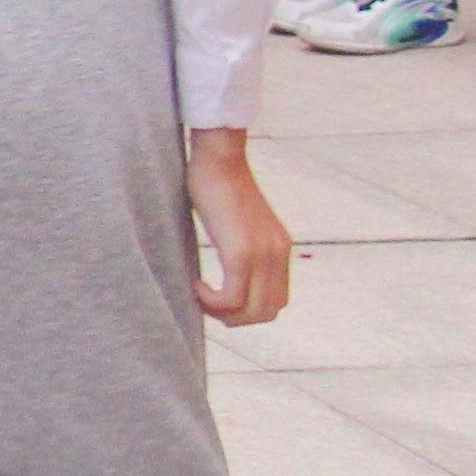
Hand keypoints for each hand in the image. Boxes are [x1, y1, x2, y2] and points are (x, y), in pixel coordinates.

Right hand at [186, 128, 293, 326]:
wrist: (219, 156)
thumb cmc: (218, 182)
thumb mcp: (239, 222)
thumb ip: (243, 245)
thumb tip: (230, 267)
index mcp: (280, 249)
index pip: (276, 301)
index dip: (248, 310)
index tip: (220, 298)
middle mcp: (278, 254)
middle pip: (268, 312)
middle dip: (235, 318)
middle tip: (207, 303)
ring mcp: (262, 254)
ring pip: (251, 311)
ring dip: (222, 313)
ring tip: (200, 295)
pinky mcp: (240, 252)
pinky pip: (231, 298)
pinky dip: (211, 301)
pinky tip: (195, 284)